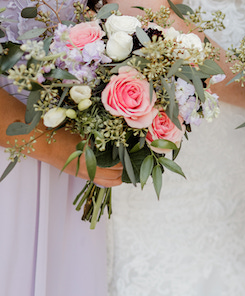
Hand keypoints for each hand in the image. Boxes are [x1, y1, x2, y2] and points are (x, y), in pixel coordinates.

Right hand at [0, 90, 123, 186]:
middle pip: (114, 180)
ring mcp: (82, 174)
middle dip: (125, 171)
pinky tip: (111, 164)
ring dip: (116, 175)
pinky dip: (107, 175)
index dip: (127, 162)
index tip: (136, 154)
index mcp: (90, 162)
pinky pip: (97, 179)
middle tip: (133, 161)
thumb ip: (102, 137)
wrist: (40, 142)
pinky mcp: (78, 173)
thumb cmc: (62, 134)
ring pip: (106, 182)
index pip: (116, 169)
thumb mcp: (86, 132)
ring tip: (124, 164)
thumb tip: (121, 136)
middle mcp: (87, 172)